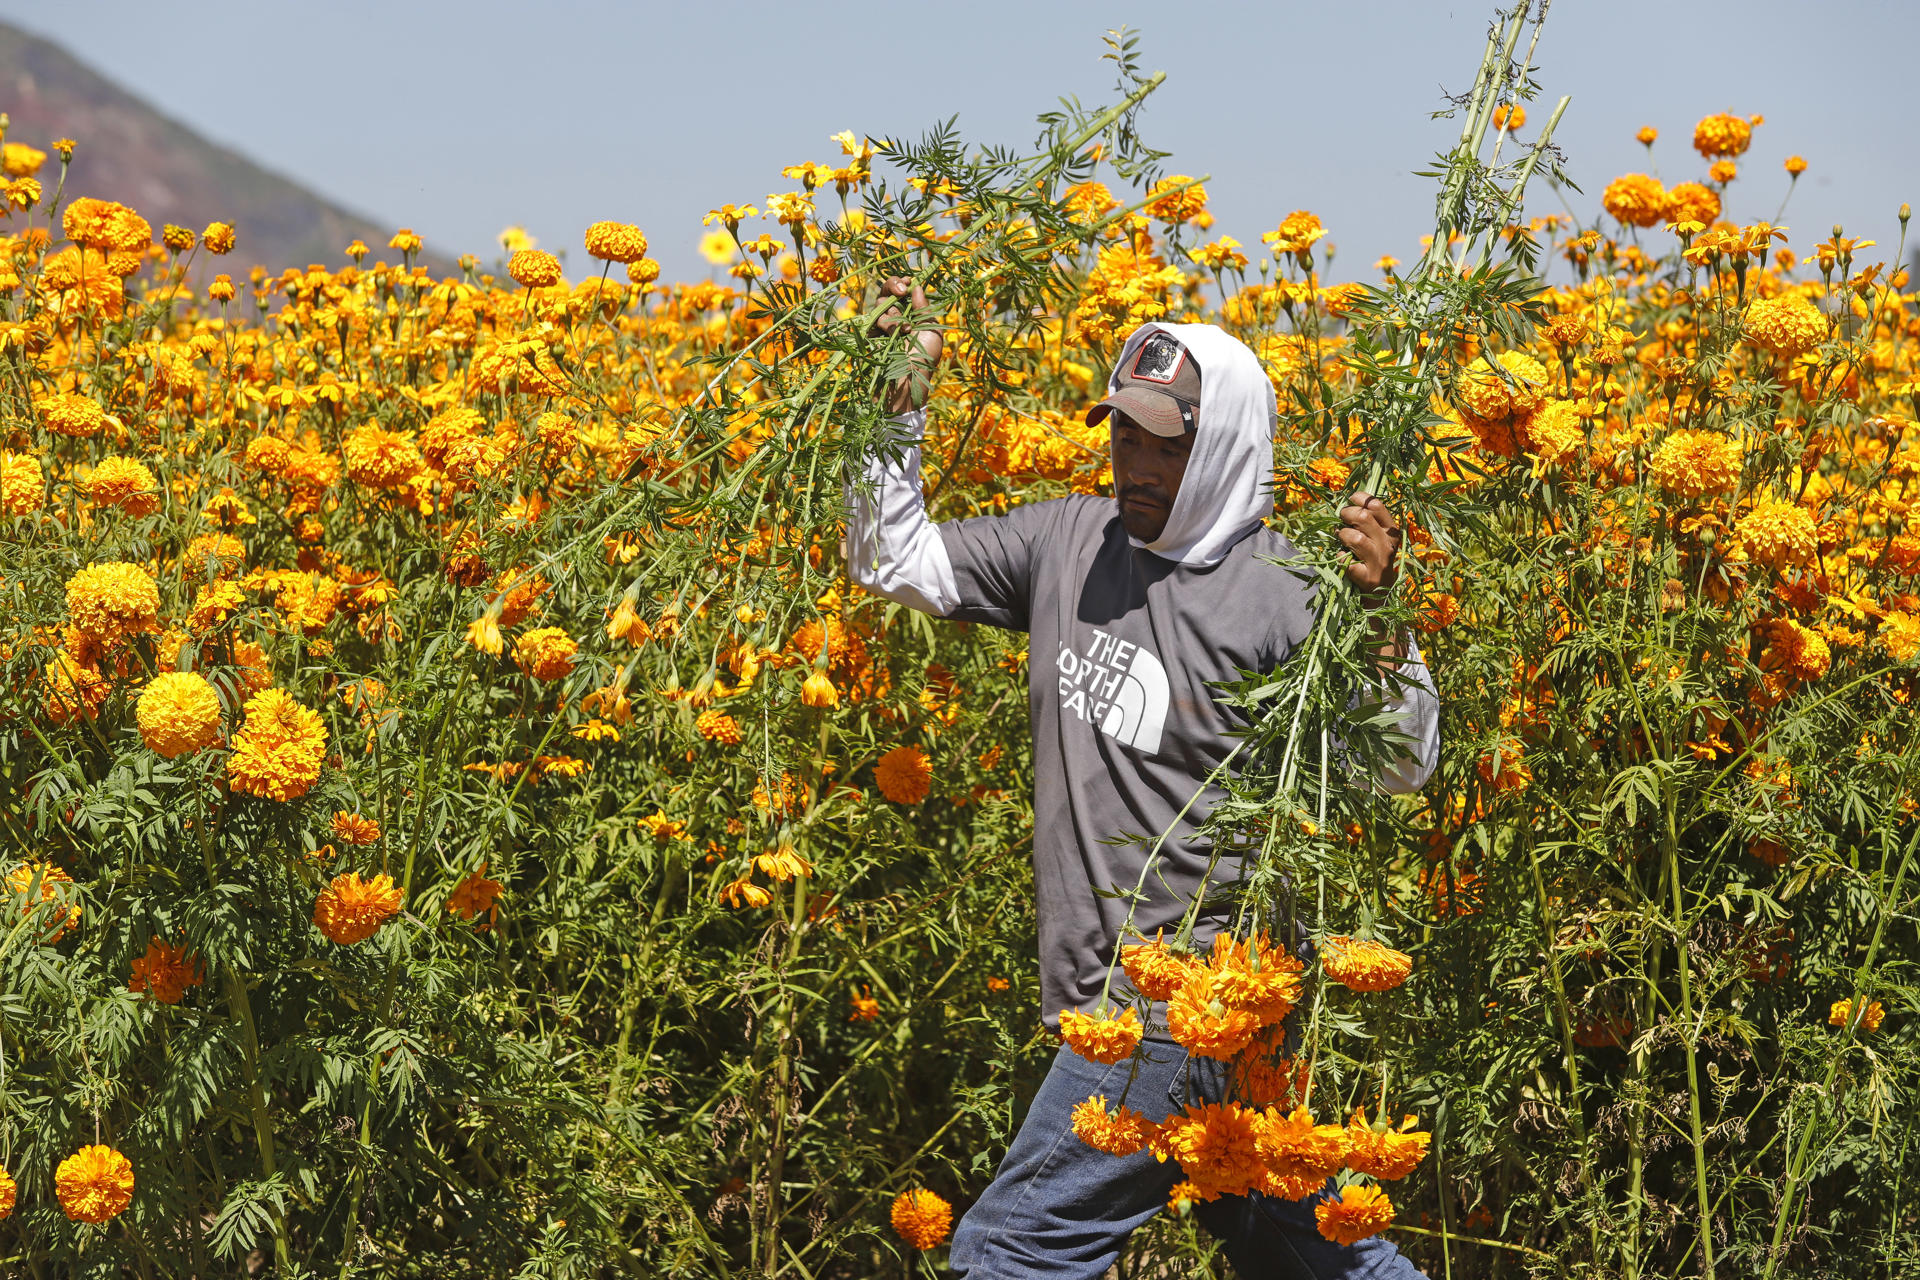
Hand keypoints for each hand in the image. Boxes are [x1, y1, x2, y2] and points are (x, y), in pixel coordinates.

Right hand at [873, 276, 942, 413]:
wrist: (906, 385)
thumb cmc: (923, 361)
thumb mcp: (931, 332)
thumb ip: (924, 309)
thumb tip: (916, 286)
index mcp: (912, 315)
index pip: (904, 292)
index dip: (903, 283)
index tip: (908, 281)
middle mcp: (896, 318)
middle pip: (887, 292)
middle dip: (893, 286)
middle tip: (901, 292)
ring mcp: (881, 328)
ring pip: (881, 305)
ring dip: (894, 315)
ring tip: (903, 333)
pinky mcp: (869, 337)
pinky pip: (872, 320)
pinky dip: (883, 324)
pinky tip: (892, 336)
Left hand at [1338, 490, 1402, 601]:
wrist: (1381, 593)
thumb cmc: (1374, 559)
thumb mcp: (1378, 539)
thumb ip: (1368, 521)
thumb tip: (1347, 502)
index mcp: (1391, 531)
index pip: (1376, 505)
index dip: (1359, 498)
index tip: (1350, 500)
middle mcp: (1387, 545)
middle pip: (1363, 517)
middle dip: (1346, 514)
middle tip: (1341, 519)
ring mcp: (1378, 562)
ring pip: (1356, 538)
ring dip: (1342, 535)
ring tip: (1341, 538)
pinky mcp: (1367, 577)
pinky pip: (1346, 560)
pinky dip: (1340, 556)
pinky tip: (1343, 557)